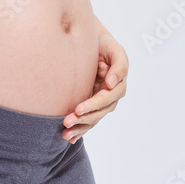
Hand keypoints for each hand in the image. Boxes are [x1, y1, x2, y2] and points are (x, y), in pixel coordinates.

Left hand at [62, 21, 128, 142]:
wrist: (96, 45)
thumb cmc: (106, 46)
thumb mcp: (115, 50)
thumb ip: (119, 65)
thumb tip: (112, 83)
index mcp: (118, 86)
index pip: (105, 99)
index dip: (92, 105)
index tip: (78, 109)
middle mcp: (110, 98)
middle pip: (98, 113)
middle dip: (83, 119)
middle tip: (66, 122)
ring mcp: (102, 103)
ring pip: (93, 120)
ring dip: (80, 128)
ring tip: (65, 134)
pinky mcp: (92, 105)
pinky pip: (88, 120)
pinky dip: (80, 130)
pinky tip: (69, 138)